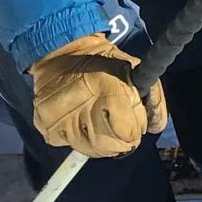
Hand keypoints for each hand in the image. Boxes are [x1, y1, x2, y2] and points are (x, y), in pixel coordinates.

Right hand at [30, 34, 168, 157]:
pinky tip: (78, 120)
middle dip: (118, 141)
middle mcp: (82, 105)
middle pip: (108, 147)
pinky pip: (66, 144)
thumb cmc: (104, 63)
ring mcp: (59, 117)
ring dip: (97, 141)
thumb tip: (156, 126)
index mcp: (109, 90)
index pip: (128, 133)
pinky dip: (74, 137)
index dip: (134, 128)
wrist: (64, 52)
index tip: (132, 120)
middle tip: (117, 128)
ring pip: (88, 149)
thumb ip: (153, 99)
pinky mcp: (44, 123)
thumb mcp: (135, 71)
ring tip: (97, 121)